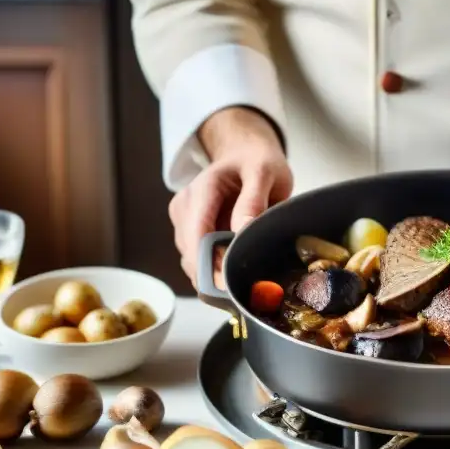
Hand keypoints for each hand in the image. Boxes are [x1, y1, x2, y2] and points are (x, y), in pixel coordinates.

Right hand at [169, 109, 291, 285]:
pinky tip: (235, 272)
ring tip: (245, 280)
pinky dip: (216, 271)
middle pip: (191, 255)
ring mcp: (184, 222)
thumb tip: (242, 229)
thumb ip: (253, 200)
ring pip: (193, 263)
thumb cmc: (257, 162)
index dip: (210, 266)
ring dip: (215, 276)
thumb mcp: (264, 172)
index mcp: (202, 190)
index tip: (228, 287)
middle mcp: (185, 207)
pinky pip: (199, 261)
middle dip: (215, 278)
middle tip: (245, 293)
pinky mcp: (189, 234)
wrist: (246, 155)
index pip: (197, 235)